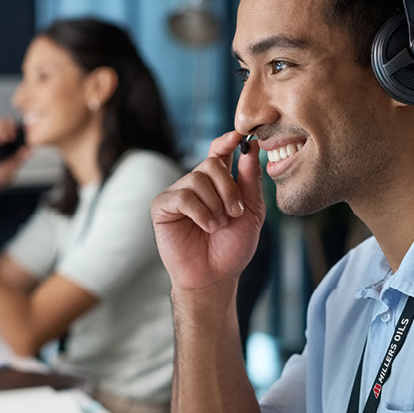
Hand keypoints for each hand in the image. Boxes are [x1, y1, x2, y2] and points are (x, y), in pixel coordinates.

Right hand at [151, 131, 264, 292]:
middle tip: (235, 213)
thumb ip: (251, 180)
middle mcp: (196, 183)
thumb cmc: (232, 247)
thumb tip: (250, 147)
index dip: (228, 140)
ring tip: (218, 226)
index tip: (239, 136)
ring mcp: (178, 193)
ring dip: (216, 205)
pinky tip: (207, 227)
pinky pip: (183, 196)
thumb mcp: (251, 212)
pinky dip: (200, 212)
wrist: (215, 276)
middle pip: (212, 163)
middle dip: (229, 188)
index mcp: (217, 182)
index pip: (219, 151)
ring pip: (198, 179)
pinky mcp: (162, 206)